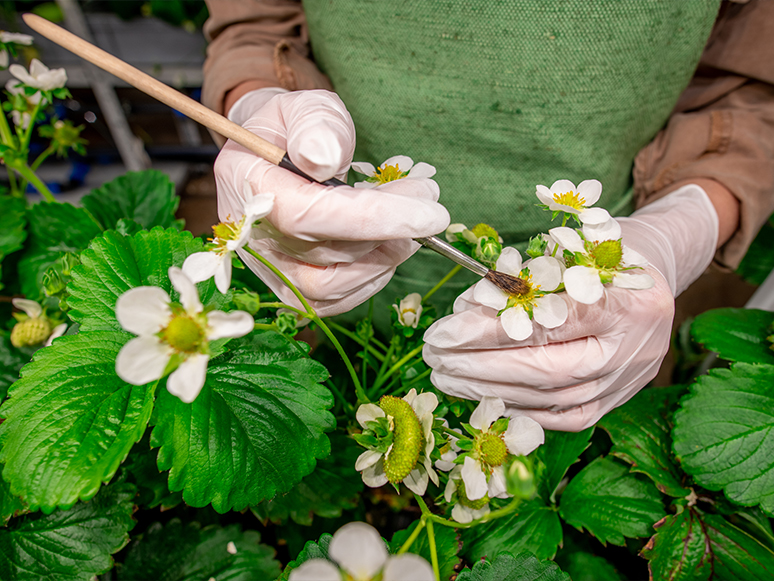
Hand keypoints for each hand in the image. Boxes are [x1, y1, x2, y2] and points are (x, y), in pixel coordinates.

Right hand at [215, 88, 449, 316]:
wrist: (268, 156)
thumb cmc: (291, 128)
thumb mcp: (303, 107)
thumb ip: (315, 125)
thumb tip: (326, 159)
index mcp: (248, 184)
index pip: (310, 215)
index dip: (375, 217)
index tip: (431, 211)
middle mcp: (251, 236)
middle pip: (328, 251)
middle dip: (391, 229)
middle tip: (427, 200)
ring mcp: (269, 267)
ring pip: (333, 285)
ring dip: (385, 257)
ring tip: (412, 222)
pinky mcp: (288, 286)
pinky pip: (332, 301)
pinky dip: (370, 279)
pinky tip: (388, 247)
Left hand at [423, 185, 718, 430]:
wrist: (651, 284)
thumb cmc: (601, 257)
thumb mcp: (568, 250)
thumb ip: (522, 280)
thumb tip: (466, 311)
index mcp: (629, 301)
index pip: (549, 321)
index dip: (492, 330)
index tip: (446, 331)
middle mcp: (634, 348)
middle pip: (548, 368)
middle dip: (482, 366)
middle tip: (435, 358)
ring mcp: (628, 381)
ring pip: (551, 397)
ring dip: (491, 390)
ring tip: (447, 376)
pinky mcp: (616, 402)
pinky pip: (564, 417)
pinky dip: (520, 407)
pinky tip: (484, 394)